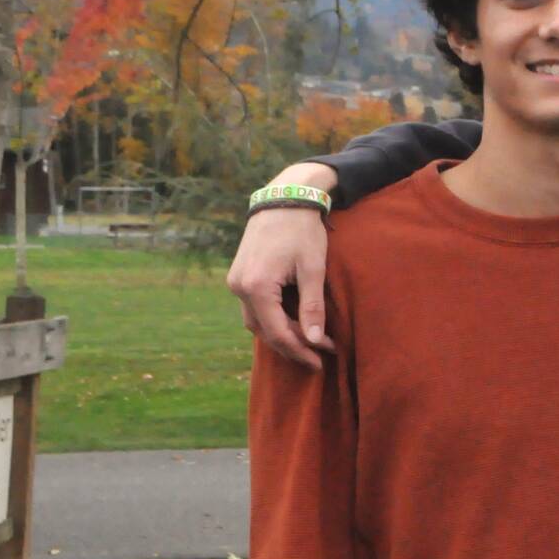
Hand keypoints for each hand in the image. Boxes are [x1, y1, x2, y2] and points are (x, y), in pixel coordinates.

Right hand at [228, 163, 337, 369]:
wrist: (282, 200)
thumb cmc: (302, 232)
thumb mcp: (313, 270)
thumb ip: (312, 307)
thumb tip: (313, 340)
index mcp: (256, 287)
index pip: (278, 332)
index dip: (300, 349)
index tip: (322, 358)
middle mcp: (239, 287)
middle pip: (264, 331)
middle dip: (292, 347)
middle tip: (318, 357)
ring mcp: (235, 282)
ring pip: (256, 322)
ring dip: (280, 335)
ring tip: (308, 344)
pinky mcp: (239, 276)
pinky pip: (253, 308)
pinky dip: (272, 320)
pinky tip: (292, 324)